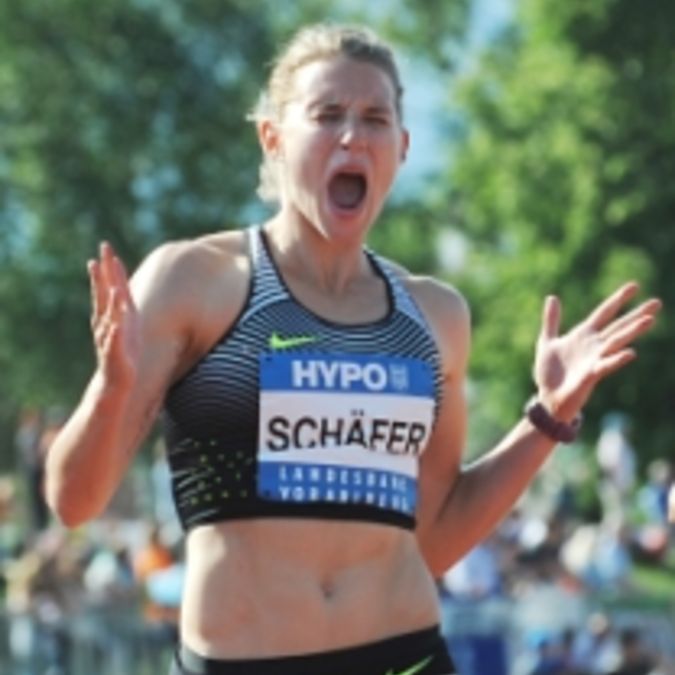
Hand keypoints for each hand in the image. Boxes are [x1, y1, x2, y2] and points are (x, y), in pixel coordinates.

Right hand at [88, 242, 140, 387]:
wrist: (115, 380)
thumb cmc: (122, 350)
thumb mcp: (125, 323)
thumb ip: (121, 303)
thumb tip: (122, 283)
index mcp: (111, 315)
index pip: (108, 288)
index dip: (107, 270)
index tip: (105, 250)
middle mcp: (106, 323)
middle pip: (103, 297)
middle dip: (102, 278)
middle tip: (98, 257)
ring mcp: (109, 338)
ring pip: (109, 318)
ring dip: (112, 304)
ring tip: (115, 289)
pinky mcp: (114, 354)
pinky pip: (114, 343)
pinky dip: (115, 335)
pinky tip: (116, 326)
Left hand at [533, 282, 660, 418]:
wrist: (547, 397)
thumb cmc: (549, 372)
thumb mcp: (547, 341)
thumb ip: (551, 320)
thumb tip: (552, 297)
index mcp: (583, 336)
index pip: (604, 313)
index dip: (618, 299)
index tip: (635, 286)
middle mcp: (594, 345)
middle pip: (618, 326)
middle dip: (636, 314)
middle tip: (657, 302)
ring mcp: (594, 359)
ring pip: (617, 342)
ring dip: (632, 332)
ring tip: (649, 320)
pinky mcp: (591, 375)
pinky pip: (606, 365)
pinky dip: (617, 359)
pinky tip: (631, 353)